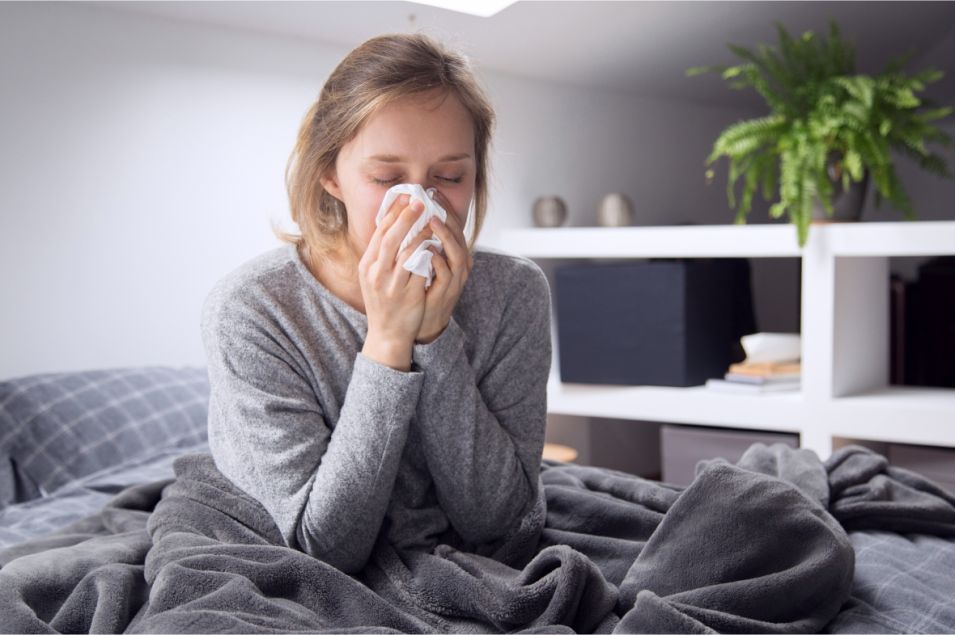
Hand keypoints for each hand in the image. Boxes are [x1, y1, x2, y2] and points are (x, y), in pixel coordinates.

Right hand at [359, 193, 433, 369]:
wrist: (387, 334)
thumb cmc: (383, 302)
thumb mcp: (373, 277)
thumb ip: (381, 255)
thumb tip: (393, 225)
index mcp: (367, 266)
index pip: (379, 233)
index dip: (392, 213)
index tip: (404, 197)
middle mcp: (376, 274)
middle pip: (390, 238)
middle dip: (405, 217)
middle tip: (419, 201)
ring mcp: (392, 285)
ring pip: (406, 252)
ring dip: (420, 234)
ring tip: (431, 221)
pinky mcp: (408, 295)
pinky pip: (420, 270)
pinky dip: (428, 254)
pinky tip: (436, 244)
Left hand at [416, 191, 472, 344]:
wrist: (420, 323)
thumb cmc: (420, 290)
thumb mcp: (421, 262)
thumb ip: (419, 242)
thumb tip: (406, 217)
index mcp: (452, 255)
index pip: (452, 226)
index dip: (444, 208)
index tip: (432, 192)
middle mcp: (458, 265)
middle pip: (459, 236)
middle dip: (447, 216)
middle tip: (433, 200)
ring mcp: (454, 280)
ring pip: (457, 254)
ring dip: (445, 237)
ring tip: (432, 221)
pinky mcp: (446, 293)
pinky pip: (446, 275)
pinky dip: (438, 261)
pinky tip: (428, 250)